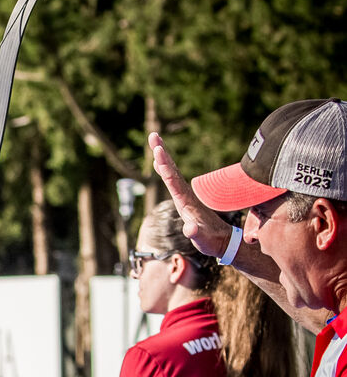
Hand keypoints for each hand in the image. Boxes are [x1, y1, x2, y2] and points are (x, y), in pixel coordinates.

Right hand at [148, 132, 233, 257]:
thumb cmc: (211, 241)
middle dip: (162, 153)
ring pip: (171, 172)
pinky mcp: (184, 198)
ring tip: (154, 142)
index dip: (165, 166)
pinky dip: (164, 170)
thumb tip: (189, 229)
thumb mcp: (202, 240)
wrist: (222, 240)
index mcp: (187, 201)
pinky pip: (172, 180)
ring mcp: (185, 196)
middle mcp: (185, 195)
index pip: (173, 180)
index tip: (158, 152)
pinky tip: (158, 164)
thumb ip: (195, 233)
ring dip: (162, 157)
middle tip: (153, 135)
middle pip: (171, 170)